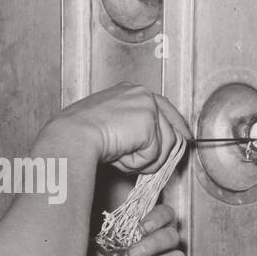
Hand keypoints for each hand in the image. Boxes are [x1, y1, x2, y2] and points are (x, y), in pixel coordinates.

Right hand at [41, 83, 190, 173]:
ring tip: (120, 156)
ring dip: (144, 160)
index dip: (176, 126)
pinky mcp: (149, 122)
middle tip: (146, 164)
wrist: (72, 136)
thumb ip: (133, 131)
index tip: (185, 138)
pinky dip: (138, 163)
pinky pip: (155, 154)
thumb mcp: (110, 127)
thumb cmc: (79, 135)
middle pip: (171, 128)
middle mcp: (142, 93)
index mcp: (130, 91)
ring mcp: (147, 106)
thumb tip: (151, 148)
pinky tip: (120, 155)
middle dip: (164, 152)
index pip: (163, 107)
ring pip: (164, 146)